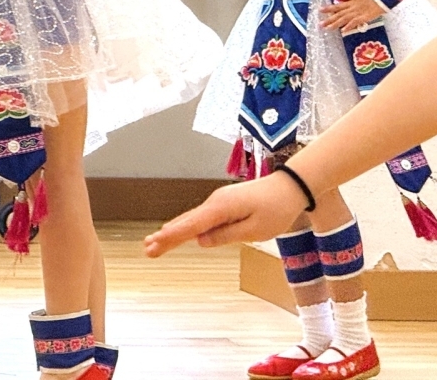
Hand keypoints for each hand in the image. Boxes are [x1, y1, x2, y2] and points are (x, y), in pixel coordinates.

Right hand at [143, 175, 305, 256]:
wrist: (289, 187)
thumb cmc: (276, 209)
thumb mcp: (255, 230)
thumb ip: (227, 235)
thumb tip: (201, 240)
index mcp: (220, 208)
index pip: (191, 226)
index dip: (171, 237)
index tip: (153, 244)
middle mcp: (214, 203)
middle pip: (186, 222)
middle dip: (166, 236)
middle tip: (147, 249)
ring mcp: (218, 202)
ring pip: (192, 220)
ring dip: (173, 232)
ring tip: (155, 243)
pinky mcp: (224, 204)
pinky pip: (202, 218)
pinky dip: (186, 227)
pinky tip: (177, 232)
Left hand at [320, 0, 382, 31]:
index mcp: (349, 3)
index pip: (337, 6)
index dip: (328, 8)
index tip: (319, 11)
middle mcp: (351, 8)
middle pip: (338, 14)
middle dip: (329, 20)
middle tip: (320, 25)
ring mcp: (357, 13)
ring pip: (344, 19)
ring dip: (335, 24)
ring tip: (328, 28)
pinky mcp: (364, 18)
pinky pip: (355, 22)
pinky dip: (349, 26)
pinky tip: (343, 30)